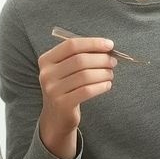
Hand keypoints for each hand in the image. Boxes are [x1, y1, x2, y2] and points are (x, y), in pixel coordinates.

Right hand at [36, 35, 116, 158]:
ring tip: (110, 74)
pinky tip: (107, 85)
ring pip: (85, 75)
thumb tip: (107, 48)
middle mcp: (46, 74)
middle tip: (113, 62)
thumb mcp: (66, 69)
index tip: (110, 45)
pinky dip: (101, 86)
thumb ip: (81, 56)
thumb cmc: (66, 87)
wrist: (56, 116)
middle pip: (80, 60)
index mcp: (46, 60)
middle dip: (101, 59)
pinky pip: (87, 91)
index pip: (71, 45)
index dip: (93, 43)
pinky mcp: (62, 104)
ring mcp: (52, 89)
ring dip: (103, 73)